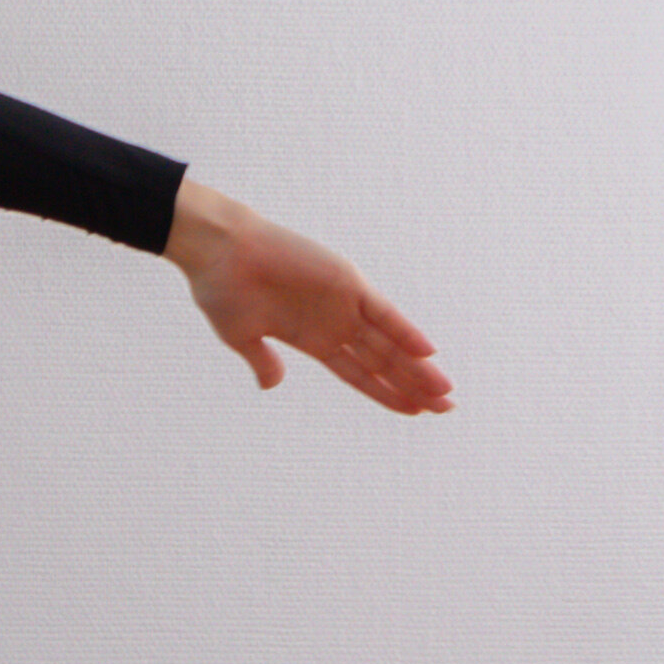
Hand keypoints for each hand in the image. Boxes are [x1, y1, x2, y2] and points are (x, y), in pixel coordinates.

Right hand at [170, 183, 452, 414]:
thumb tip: (272, 385)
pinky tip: (428, 353)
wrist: (219, 252)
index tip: (414, 411)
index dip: (387, 393)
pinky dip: (406, 332)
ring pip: (390, 344)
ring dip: (417, 368)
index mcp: (313, 341)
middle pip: (384, 363)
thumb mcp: (242, 338)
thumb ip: (263, 362)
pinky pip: (384, 313)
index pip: (360, 374)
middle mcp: (335, 324)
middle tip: (445, 407)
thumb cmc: (223, 291)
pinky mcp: (347, 283)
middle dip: (414, 385)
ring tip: (444, 392)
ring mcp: (343, 304)